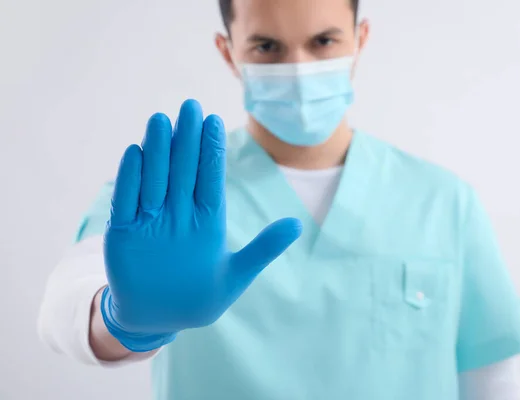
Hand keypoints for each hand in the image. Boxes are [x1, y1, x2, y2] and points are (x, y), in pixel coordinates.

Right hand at [101, 99, 301, 351]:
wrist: (160, 317)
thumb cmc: (201, 294)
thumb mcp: (236, 274)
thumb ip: (264, 248)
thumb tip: (297, 224)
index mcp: (208, 219)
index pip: (210, 178)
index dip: (210, 150)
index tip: (213, 121)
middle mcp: (179, 213)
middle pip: (183, 170)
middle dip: (186, 139)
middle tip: (190, 106)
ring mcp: (150, 220)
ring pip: (154, 177)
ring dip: (158, 150)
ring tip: (162, 120)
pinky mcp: (123, 231)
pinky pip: (125, 200)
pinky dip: (129, 179)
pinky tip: (135, 152)